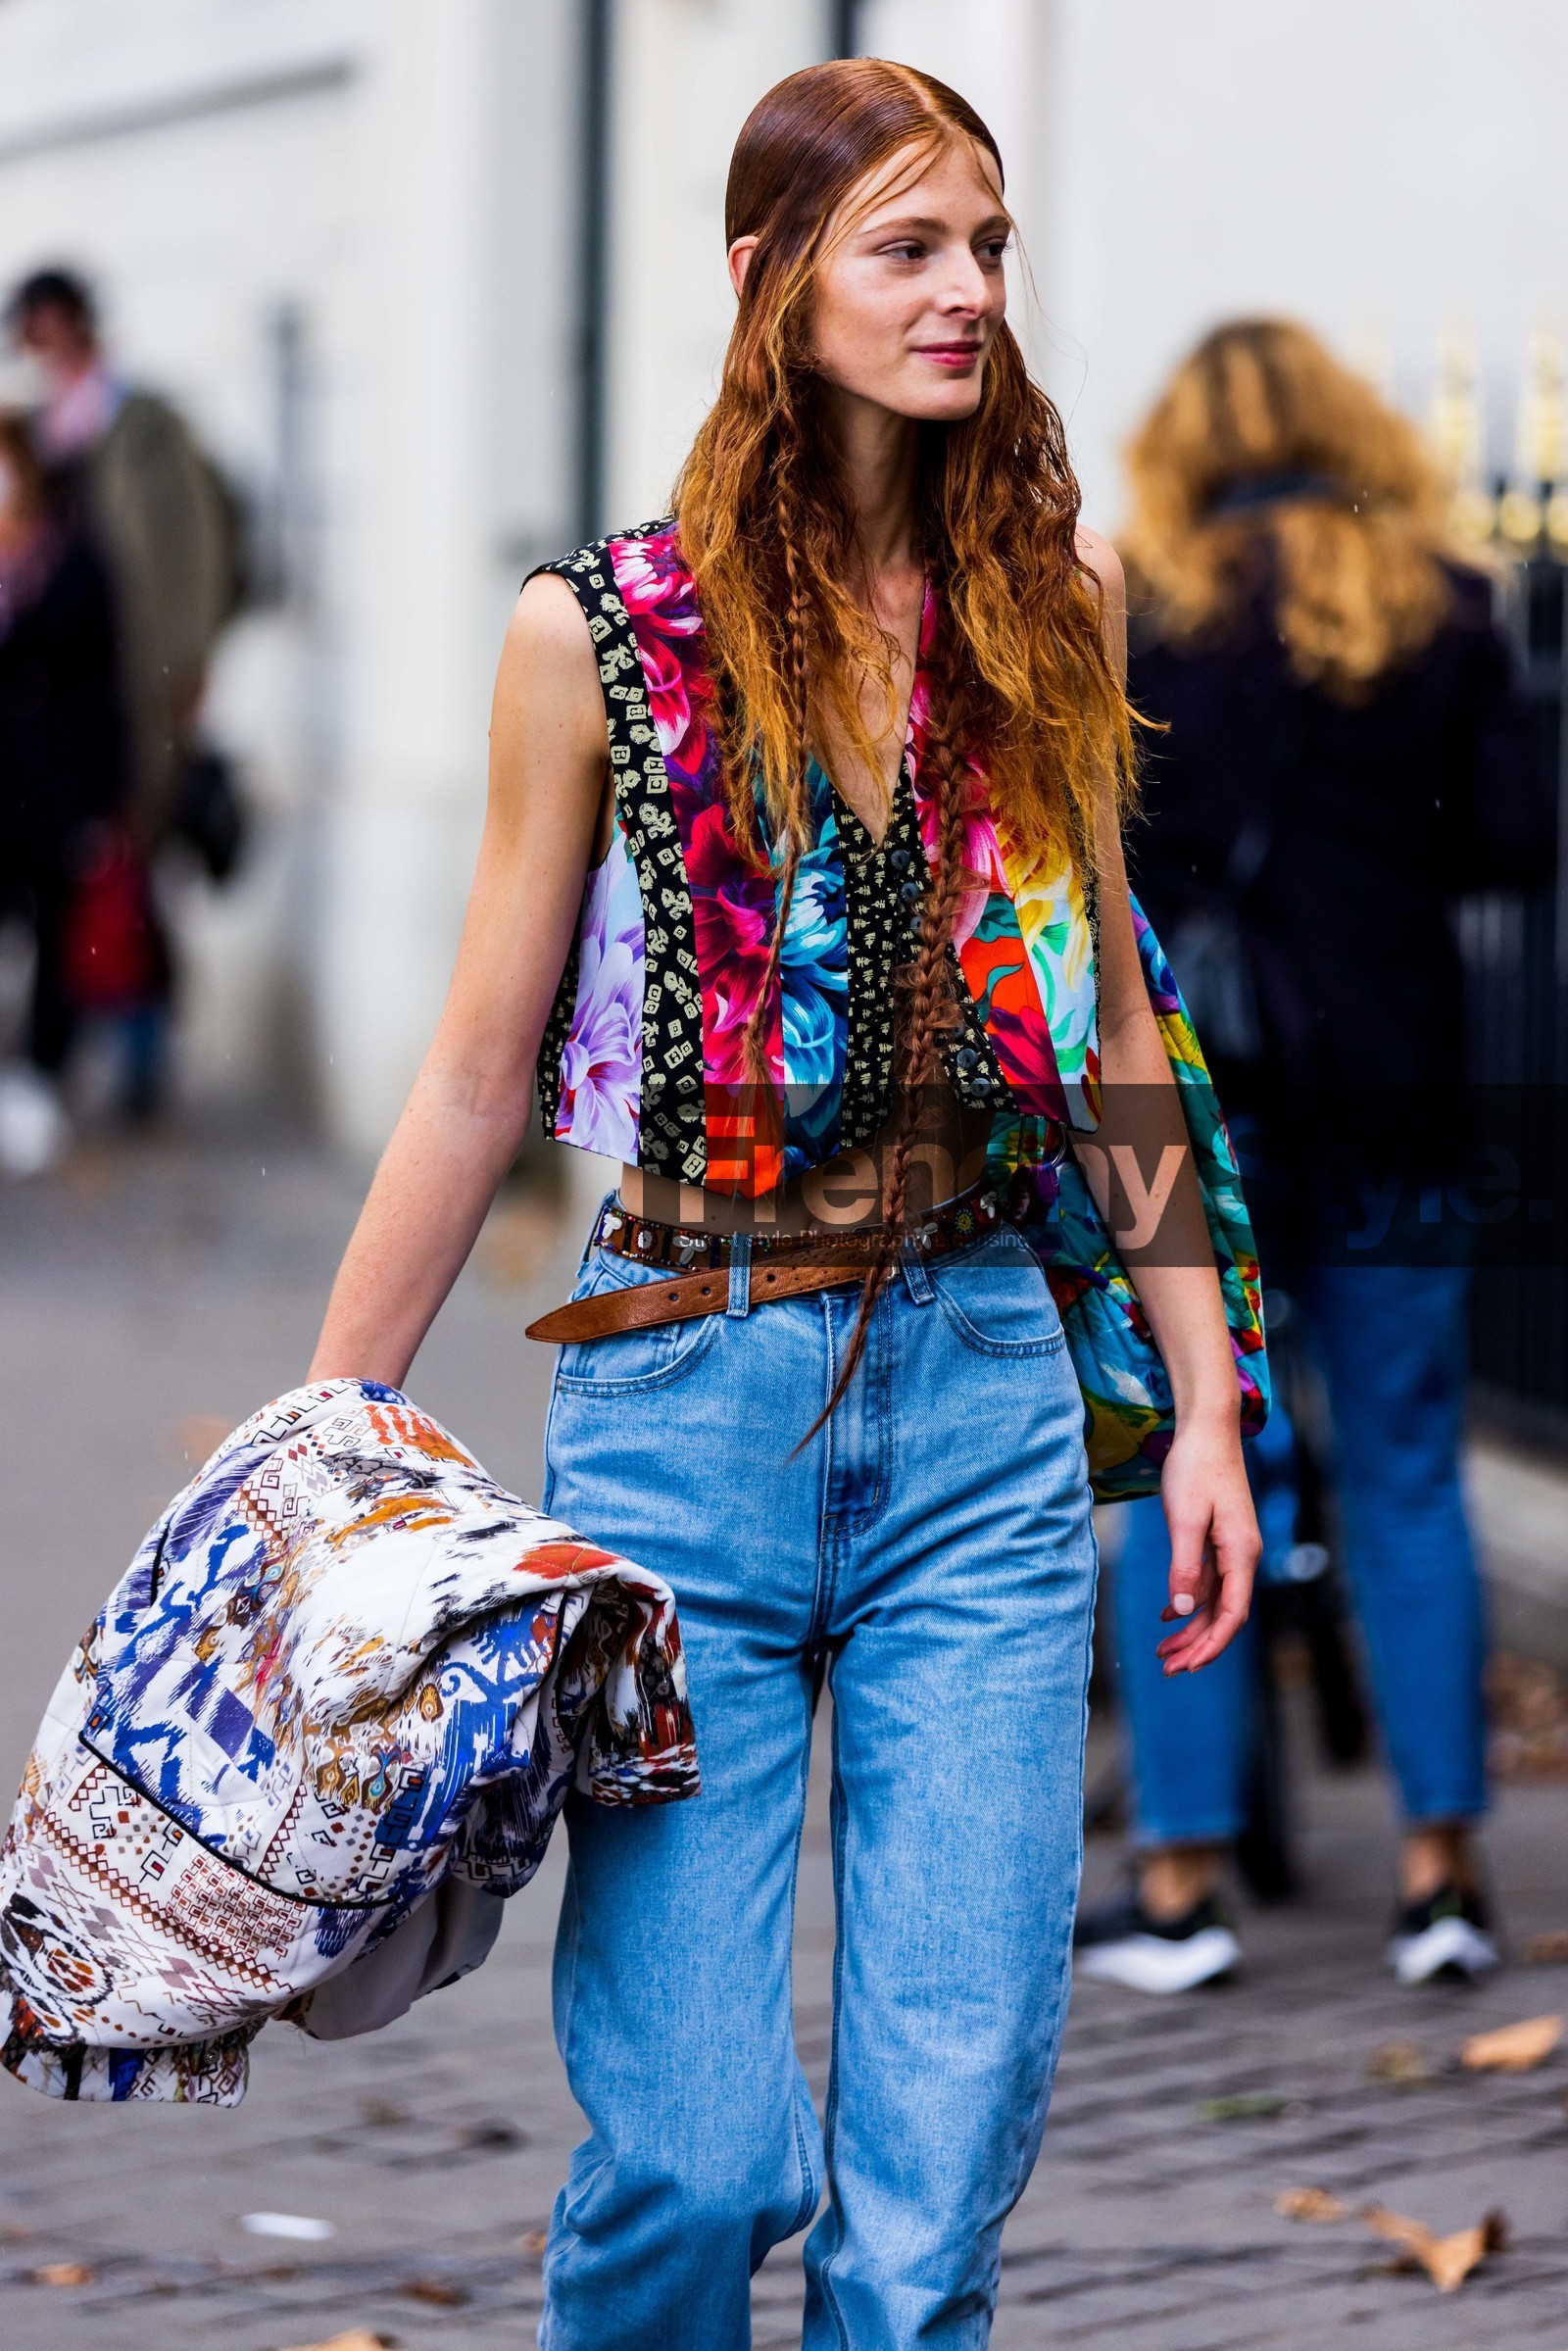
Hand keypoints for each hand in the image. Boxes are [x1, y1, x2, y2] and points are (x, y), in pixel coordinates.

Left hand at [1154, 1414, 1258, 1674]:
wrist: (1207, 1428)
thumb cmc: (1195, 1468)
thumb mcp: (1185, 1519)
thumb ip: (1185, 1566)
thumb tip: (1183, 1610)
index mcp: (1242, 1553)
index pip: (1233, 1613)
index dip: (1212, 1644)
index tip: (1189, 1667)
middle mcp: (1243, 1555)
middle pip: (1225, 1613)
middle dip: (1198, 1645)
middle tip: (1168, 1669)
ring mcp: (1233, 1547)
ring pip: (1215, 1600)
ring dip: (1191, 1627)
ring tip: (1163, 1652)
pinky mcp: (1220, 1538)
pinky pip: (1208, 1581)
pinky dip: (1189, 1601)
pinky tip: (1167, 1616)